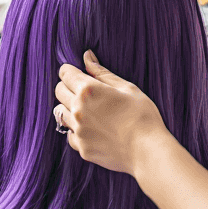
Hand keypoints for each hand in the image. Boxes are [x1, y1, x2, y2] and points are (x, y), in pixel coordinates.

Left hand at [54, 51, 166, 175]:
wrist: (148, 151)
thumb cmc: (143, 116)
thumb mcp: (127, 88)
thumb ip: (102, 72)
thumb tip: (87, 56)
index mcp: (88, 90)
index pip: (65, 73)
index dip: (71, 71)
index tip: (78, 74)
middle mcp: (78, 109)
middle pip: (59, 91)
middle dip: (68, 88)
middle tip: (86, 93)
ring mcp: (78, 130)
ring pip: (60, 113)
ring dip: (70, 109)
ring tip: (90, 112)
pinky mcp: (82, 148)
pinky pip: (70, 135)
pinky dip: (77, 130)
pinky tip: (93, 130)